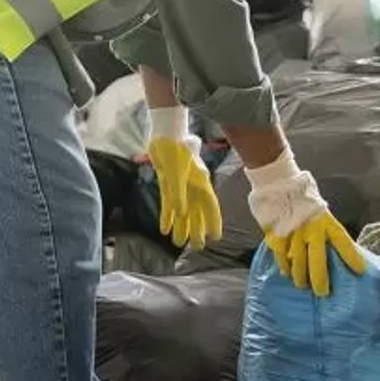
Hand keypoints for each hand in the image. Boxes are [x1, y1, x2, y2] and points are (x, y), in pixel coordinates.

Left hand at [146, 107, 220, 251]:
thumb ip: (178, 192)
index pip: (210, 206)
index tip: (216, 237)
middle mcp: (193, 186)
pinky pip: (168, 203)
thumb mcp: (175, 170)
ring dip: (181, 226)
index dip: (213, 222)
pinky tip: (164, 229)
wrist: (163, 133)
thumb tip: (182, 213)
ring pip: (182, 210)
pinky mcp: (167, 182)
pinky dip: (167, 216)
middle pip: (197, 212)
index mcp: (201, 182)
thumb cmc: (173, 148)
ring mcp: (180, 185)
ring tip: (179, 242)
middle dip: (197, 229)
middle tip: (197, 247)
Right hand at [244, 151, 362, 297]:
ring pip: (297, 262)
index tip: (360, 271)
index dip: (352, 257)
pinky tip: (286, 272)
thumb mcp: (322, 212)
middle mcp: (311, 230)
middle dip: (320, 280)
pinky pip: (281, 255)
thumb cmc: (304, 199)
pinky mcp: (277, 234)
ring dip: (300, 276)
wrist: (280, 184)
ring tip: (303, 286)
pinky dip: (284, 266)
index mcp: (325, 222)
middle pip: (317, 260)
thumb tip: (337, 250)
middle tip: (323, 293)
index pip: (343, 242)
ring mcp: (293, 233)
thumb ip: (327, 230)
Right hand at [357, 188, 379, 270]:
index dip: (366, 254)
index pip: (375, 246)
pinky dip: (374, 232)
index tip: (359, 262)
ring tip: (360, 245)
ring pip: (373, 228)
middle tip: (353, 254)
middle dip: (361, 244)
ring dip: (365, 236)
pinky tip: (376, 237)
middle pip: (370, 235)